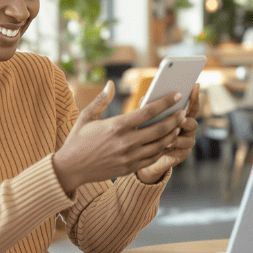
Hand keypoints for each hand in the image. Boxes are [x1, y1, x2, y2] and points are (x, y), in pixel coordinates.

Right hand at [52, 80, 191, 194]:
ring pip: (159, 145)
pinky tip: (166, 141)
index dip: (165, 102)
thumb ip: (101, 100)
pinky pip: (153, 158)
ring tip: (177, 126)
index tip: (176, 95)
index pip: (148, 112)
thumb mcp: (86, 117)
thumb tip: (110, 84)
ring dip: (171, 134)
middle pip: (159, 129)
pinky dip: (162, 149)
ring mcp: (129, 157)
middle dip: (175, 119)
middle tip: (182, 112)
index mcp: (116, 126)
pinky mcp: (130, 168)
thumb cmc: (77, 140)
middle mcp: (125, 142)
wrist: (70, 168)